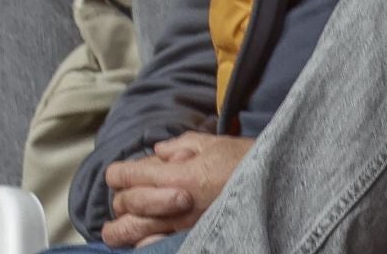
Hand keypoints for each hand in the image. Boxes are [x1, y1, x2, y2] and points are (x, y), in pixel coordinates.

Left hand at [101, 133, 249, 246]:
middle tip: (124, 194)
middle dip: (120, 198)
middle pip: (127, 204)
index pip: (129, 176)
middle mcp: (173, 205)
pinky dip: (143, 245)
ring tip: (114, 228)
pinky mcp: (189, 240)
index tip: (116, 172)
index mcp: (177, 176)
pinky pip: (155, 248)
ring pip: (132, 233)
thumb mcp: (213, 144)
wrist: (272, 188)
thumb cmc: (245, 163)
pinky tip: (141, 240)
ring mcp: (179, 227)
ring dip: (119, 229)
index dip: (117, 173)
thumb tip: (159, 151)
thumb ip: (180, 146)